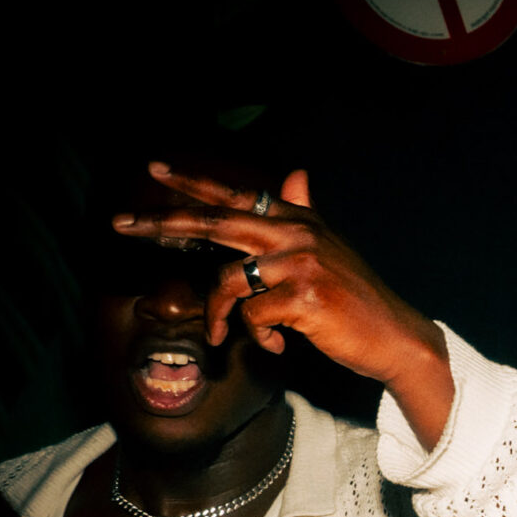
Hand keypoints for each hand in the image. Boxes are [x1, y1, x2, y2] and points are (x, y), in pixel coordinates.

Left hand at [110, 164, 449, 394]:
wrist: (395, 337)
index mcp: (297, 221)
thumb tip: (295, 174)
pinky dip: (259, 339)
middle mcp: (296, 234)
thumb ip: (305, 211)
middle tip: (122, 223)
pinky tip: (280, 347)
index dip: (193, 184)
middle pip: (216, 222)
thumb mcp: (329, 249)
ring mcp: (300, 264)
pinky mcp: (303, 299)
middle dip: (164, 222)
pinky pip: (253, 317)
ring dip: (222, 316)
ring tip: (226, 337)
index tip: (154, 170)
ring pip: (229, 282)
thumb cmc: (356, 300)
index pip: (236, 196)